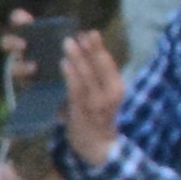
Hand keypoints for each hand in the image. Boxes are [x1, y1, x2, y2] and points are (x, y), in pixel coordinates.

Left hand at [58, 26, 125, 163]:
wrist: (96, 147)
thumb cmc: (95, 117)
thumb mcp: (101, 94)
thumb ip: (94, 77)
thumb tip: (80, 53)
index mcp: (117, 87)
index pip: (108, 64)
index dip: (99, 48)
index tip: (90, 33)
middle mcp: (111, 94)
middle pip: (101, 66)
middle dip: (91, 48)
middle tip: (81, 33)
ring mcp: (97, 103)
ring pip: (88, 75)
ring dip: (78, 57)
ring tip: (68, 42)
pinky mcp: (82, 111)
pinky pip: (76, 90)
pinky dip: (70, 75)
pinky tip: (64, 63)